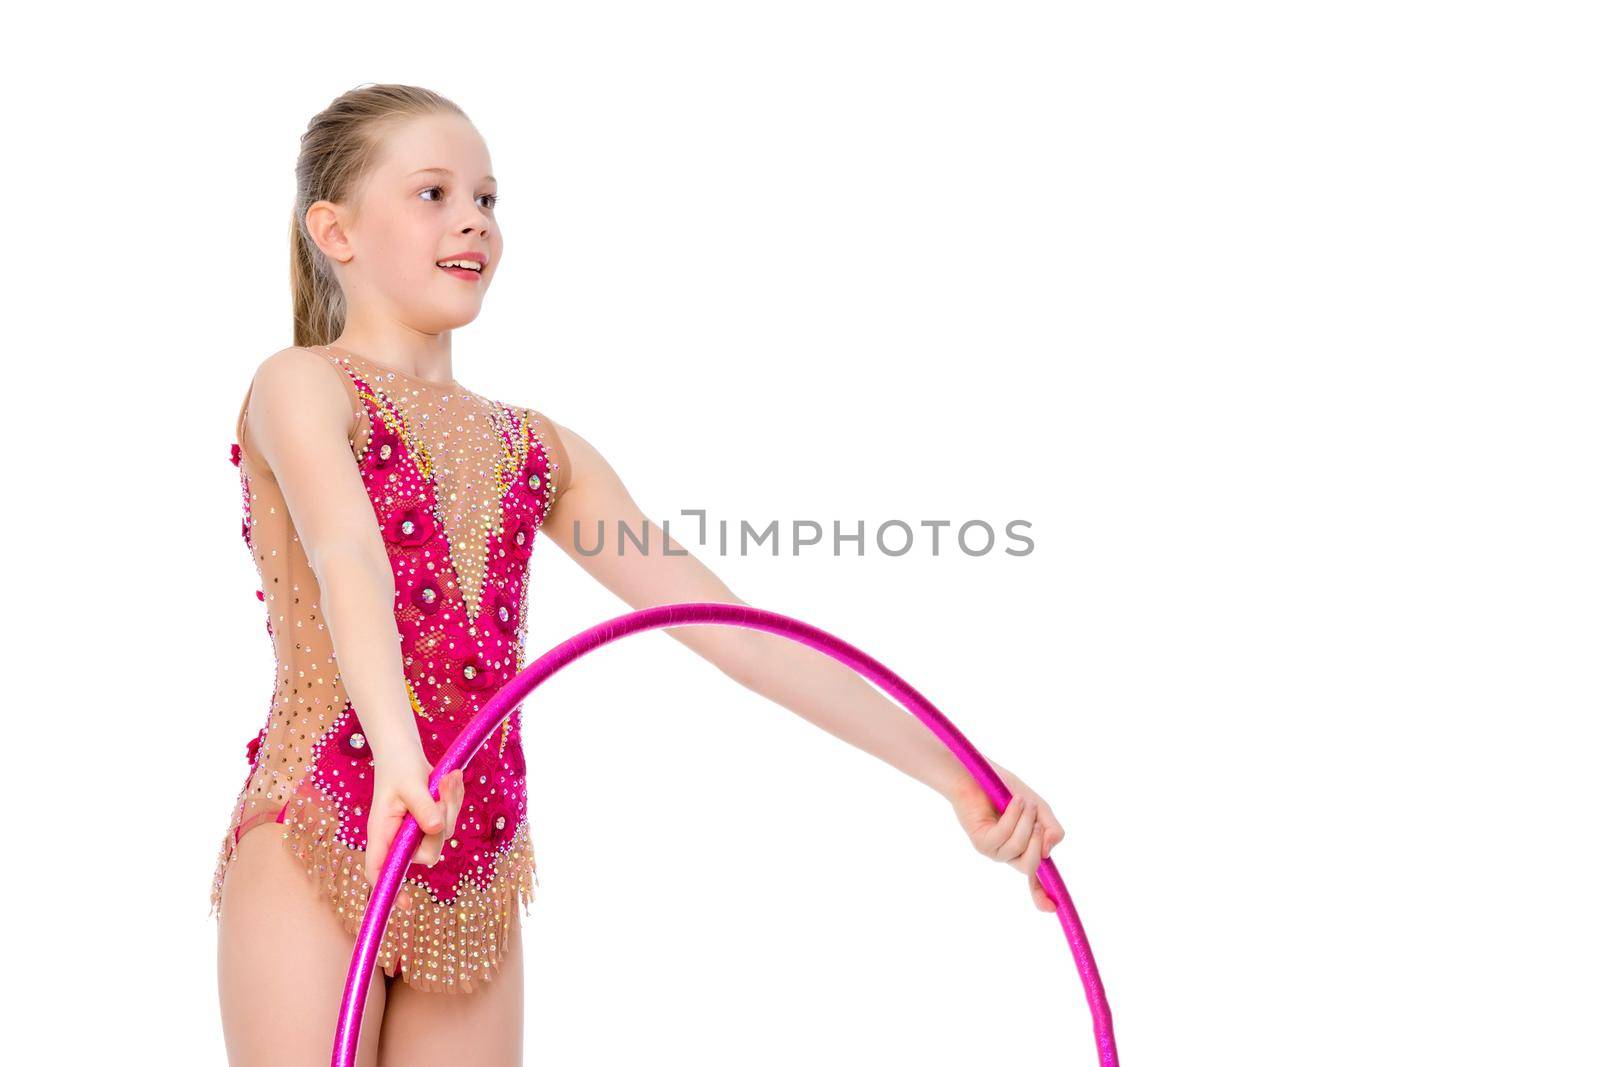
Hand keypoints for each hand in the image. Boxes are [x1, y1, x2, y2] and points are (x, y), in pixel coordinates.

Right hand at [364, 747, 465, 912]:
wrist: (403, 752)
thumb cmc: (398, 768)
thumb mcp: (409, 785)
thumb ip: (421, 807)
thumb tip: (436, 829)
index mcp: (382, 832)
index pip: (380, 868)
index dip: (390, 889)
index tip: (406, 905)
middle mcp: (398, 837)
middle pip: (426, 852)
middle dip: (442, 822)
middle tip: (443, 787)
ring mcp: (415, 831)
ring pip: (443, 834)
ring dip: (450, 805)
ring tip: (447, 778)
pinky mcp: (429, 822)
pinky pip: (449, 820)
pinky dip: (453, 799)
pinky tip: (451, 779)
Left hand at [946, 763, 1063, 911]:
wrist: (976, 773)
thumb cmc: (1005, 789)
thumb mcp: (1038, 808)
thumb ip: (1052, 828)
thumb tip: (1049, 851)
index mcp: (1022, 849)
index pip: (1033, 878)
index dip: (1041, 894)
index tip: (1052, 909)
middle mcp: (1006, 854)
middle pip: (1031, 865)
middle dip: (1038, 839)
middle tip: (1036, 815)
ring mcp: (992, 850)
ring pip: (1019, 847)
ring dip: (1026, 821)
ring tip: (1022, 800)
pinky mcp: (980, 842)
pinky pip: (1003, 837)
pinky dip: (1013, 816)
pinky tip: (1013, 801)